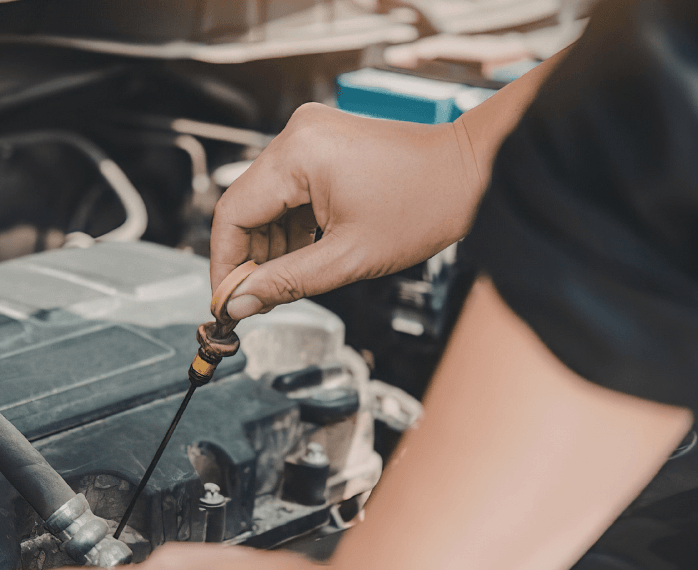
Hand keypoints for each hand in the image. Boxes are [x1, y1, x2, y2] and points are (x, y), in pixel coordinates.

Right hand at [210, 102, 481, 319]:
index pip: (232, 214)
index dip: (224, 264)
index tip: (226, 302)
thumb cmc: (425, 206)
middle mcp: (296, 135)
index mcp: (297, 154)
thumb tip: (239, 305)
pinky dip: (290, 227)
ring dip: (270, 246)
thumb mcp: (348, 258)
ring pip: (267, 202)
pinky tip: (301, 257)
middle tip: (252, 303)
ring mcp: (309, 136)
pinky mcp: (323, 144)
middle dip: (248, 258)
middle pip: (246, 206)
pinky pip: (289, 191)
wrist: (473, 172)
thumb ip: (286, 283)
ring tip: (282, 285)